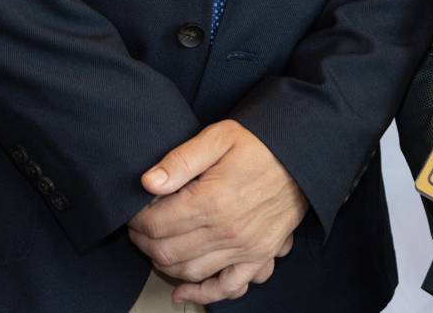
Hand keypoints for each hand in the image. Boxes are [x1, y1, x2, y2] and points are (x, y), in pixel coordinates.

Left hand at [128, 120, 305, 303]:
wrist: (301, 156)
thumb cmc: (258, 144)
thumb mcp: (217, 138)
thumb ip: (180, 160)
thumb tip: (148, 182)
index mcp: (212, 200)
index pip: (158, 224)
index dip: (136, 222)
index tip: (131, 214)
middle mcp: (227, 231)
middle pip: (168, 251)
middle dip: (144, 243)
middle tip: (137, 231)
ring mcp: (244, 248)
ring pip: (191, 271)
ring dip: (165, 265)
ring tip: (155, 249)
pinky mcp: (259, 256)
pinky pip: (228, 287)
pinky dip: (204, 294)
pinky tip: (183, 291)